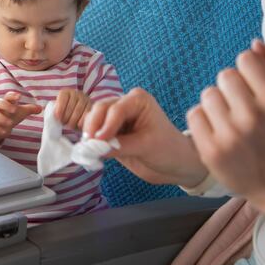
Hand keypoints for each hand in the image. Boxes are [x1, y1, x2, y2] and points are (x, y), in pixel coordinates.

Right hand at [0, 92, 41, 146]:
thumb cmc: (11, 115)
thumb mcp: (21, 111)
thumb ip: (30, 109)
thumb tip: (40, 108)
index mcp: (7, 102)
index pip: (8, 96)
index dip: (12, 95)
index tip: (19, 96)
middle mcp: (0, 108)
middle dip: (6, 105)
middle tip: (14, 110)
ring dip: (2, 118)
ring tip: (10, 123)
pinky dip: (0, 129)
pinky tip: (5, 132)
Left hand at [54, 89, 91, 129]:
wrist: (78, 116)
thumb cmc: (65, 114)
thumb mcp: (58, 110)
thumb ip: (55, 111)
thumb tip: (52, 116)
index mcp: (66, 92)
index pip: (63, 97)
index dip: (60, 108)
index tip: (58, 118)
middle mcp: (76, 93)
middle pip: (71, 106)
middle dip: (66, 117)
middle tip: (64, 123)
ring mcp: (86, 99)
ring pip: (78, 111)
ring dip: (73, 120)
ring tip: (70, 125)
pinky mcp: (92, 107)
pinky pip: (86, 115)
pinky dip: (81, 122)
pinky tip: (78, 125)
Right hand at [84, 88, 206, 186]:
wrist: (175, 164)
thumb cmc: (168, 150)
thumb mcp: (146, 147)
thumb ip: (120, 146)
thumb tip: (95, 148)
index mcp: (138, 100)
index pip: (115, 109)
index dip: (105, 124)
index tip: (98, 140)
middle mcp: (124, 104)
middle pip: (100, 110)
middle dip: (93, 127)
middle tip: (89, 145)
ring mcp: (115, 118)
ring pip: (93, 119)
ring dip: (89, 133)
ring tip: (90, 150)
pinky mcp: (109, 131)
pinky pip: (94, 132)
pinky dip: (90, 141)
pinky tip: (91, 151)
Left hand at [187, 40, 264, 209]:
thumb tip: (254, 44)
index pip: (246, 59)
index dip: (249, 69)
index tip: (254, 84)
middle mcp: (253, 117)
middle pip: (224, 75)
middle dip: (232, 86)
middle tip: (243, 104)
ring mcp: (230, 135)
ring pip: (207, 94)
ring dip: (217, 102)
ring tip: (231, 118)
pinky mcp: (211, 151)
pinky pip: (193, 114)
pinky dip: (203, 119)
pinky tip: (219, 130)